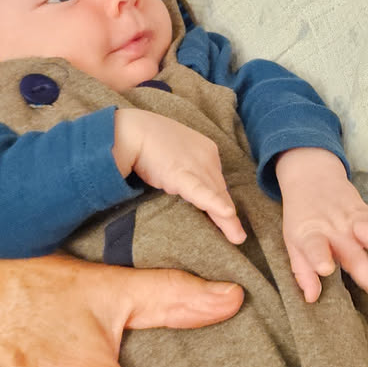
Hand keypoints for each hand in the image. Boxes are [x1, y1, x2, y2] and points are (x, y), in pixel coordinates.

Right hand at [114, 110, 245, 245]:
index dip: (219, 200)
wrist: (130, 129)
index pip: (216, 180)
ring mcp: (195, 165)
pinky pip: (200, 192)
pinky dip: (214, 203)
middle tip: (237, 235)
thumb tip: (181, 184)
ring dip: (226, 220)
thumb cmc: (146, 138)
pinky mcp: (180, 174)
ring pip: (214, 195)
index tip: (224, 215)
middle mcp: (206, 156)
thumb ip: (184, 167)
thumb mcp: (173, 152)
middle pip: (218, 190)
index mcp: (206, 149)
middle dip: (227, 215)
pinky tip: (228, 214)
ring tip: (237, 237)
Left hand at [274, 147, 367, 301]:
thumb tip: (311, 298)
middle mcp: (335, 229)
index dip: (319, 257)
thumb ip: (303, 271)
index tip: (326, 269)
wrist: (312, 178)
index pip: (313, 246)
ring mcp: (354, 221)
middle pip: (353, 250)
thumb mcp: (293, 242)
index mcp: (311, 234)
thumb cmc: (302, 217)